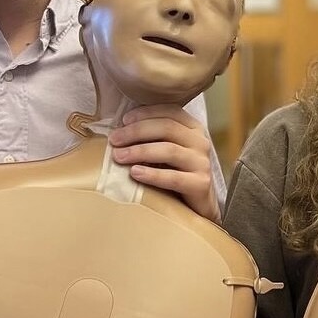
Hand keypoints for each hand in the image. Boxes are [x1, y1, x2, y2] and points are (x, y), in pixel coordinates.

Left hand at [109, 104, 217, 220]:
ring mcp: (202, 163)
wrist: (197, 206)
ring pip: (169, 150)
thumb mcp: (167, 151)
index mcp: (193, 129)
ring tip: (119, 156)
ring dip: (140, 151)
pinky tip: (135, 173)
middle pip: (167, 128)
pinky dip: (152, 174)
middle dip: (137, 132)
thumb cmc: (176, 174)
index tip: (123, 120)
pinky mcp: (200, 184)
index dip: (146, 113)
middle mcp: (200, 142)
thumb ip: (153, 137)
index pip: (170, 111)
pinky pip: (173, 177)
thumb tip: (119, 129)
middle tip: (115, 140)